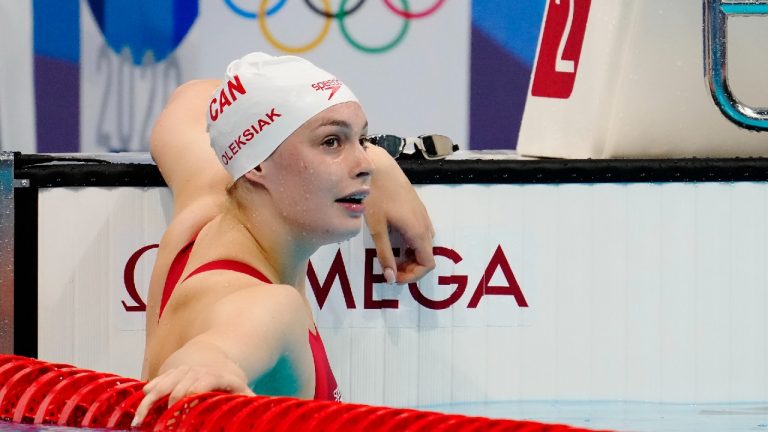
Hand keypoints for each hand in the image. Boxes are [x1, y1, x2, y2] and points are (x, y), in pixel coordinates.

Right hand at [132, 364, 253, 426]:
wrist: (216, 355)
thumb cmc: (230, 378)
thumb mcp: (241, 388)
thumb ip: (246, 400)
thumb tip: (256, 411)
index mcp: (215, 375)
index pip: (202, 383)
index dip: (191, 394)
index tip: (183, 411)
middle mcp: (196, 371)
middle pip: (180, 386)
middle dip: (171, 404)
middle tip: (165, 424)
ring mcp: (182, 371)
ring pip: (164, 383)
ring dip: (151, 401)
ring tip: (141, 420)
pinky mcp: (171, 373)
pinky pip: (157, 381)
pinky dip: (148, 393)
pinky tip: (139, 408)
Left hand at [365, 146, 435, 283]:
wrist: (377, 166)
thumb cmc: (375, 195)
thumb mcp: (376, 229)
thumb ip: (385, 254)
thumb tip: (391, 278)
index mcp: (418, 231)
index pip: (427, 264)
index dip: (413, 276)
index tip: (394, 277)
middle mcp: (425, 224)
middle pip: (427, 255)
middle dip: (411, 267)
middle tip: (390, 269)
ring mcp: (423, 214)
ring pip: (424, 243)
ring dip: (411, 255)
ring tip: (391, 256)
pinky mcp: (417, 207)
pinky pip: (421, 232)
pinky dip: (411, 243)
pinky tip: (393, 239)